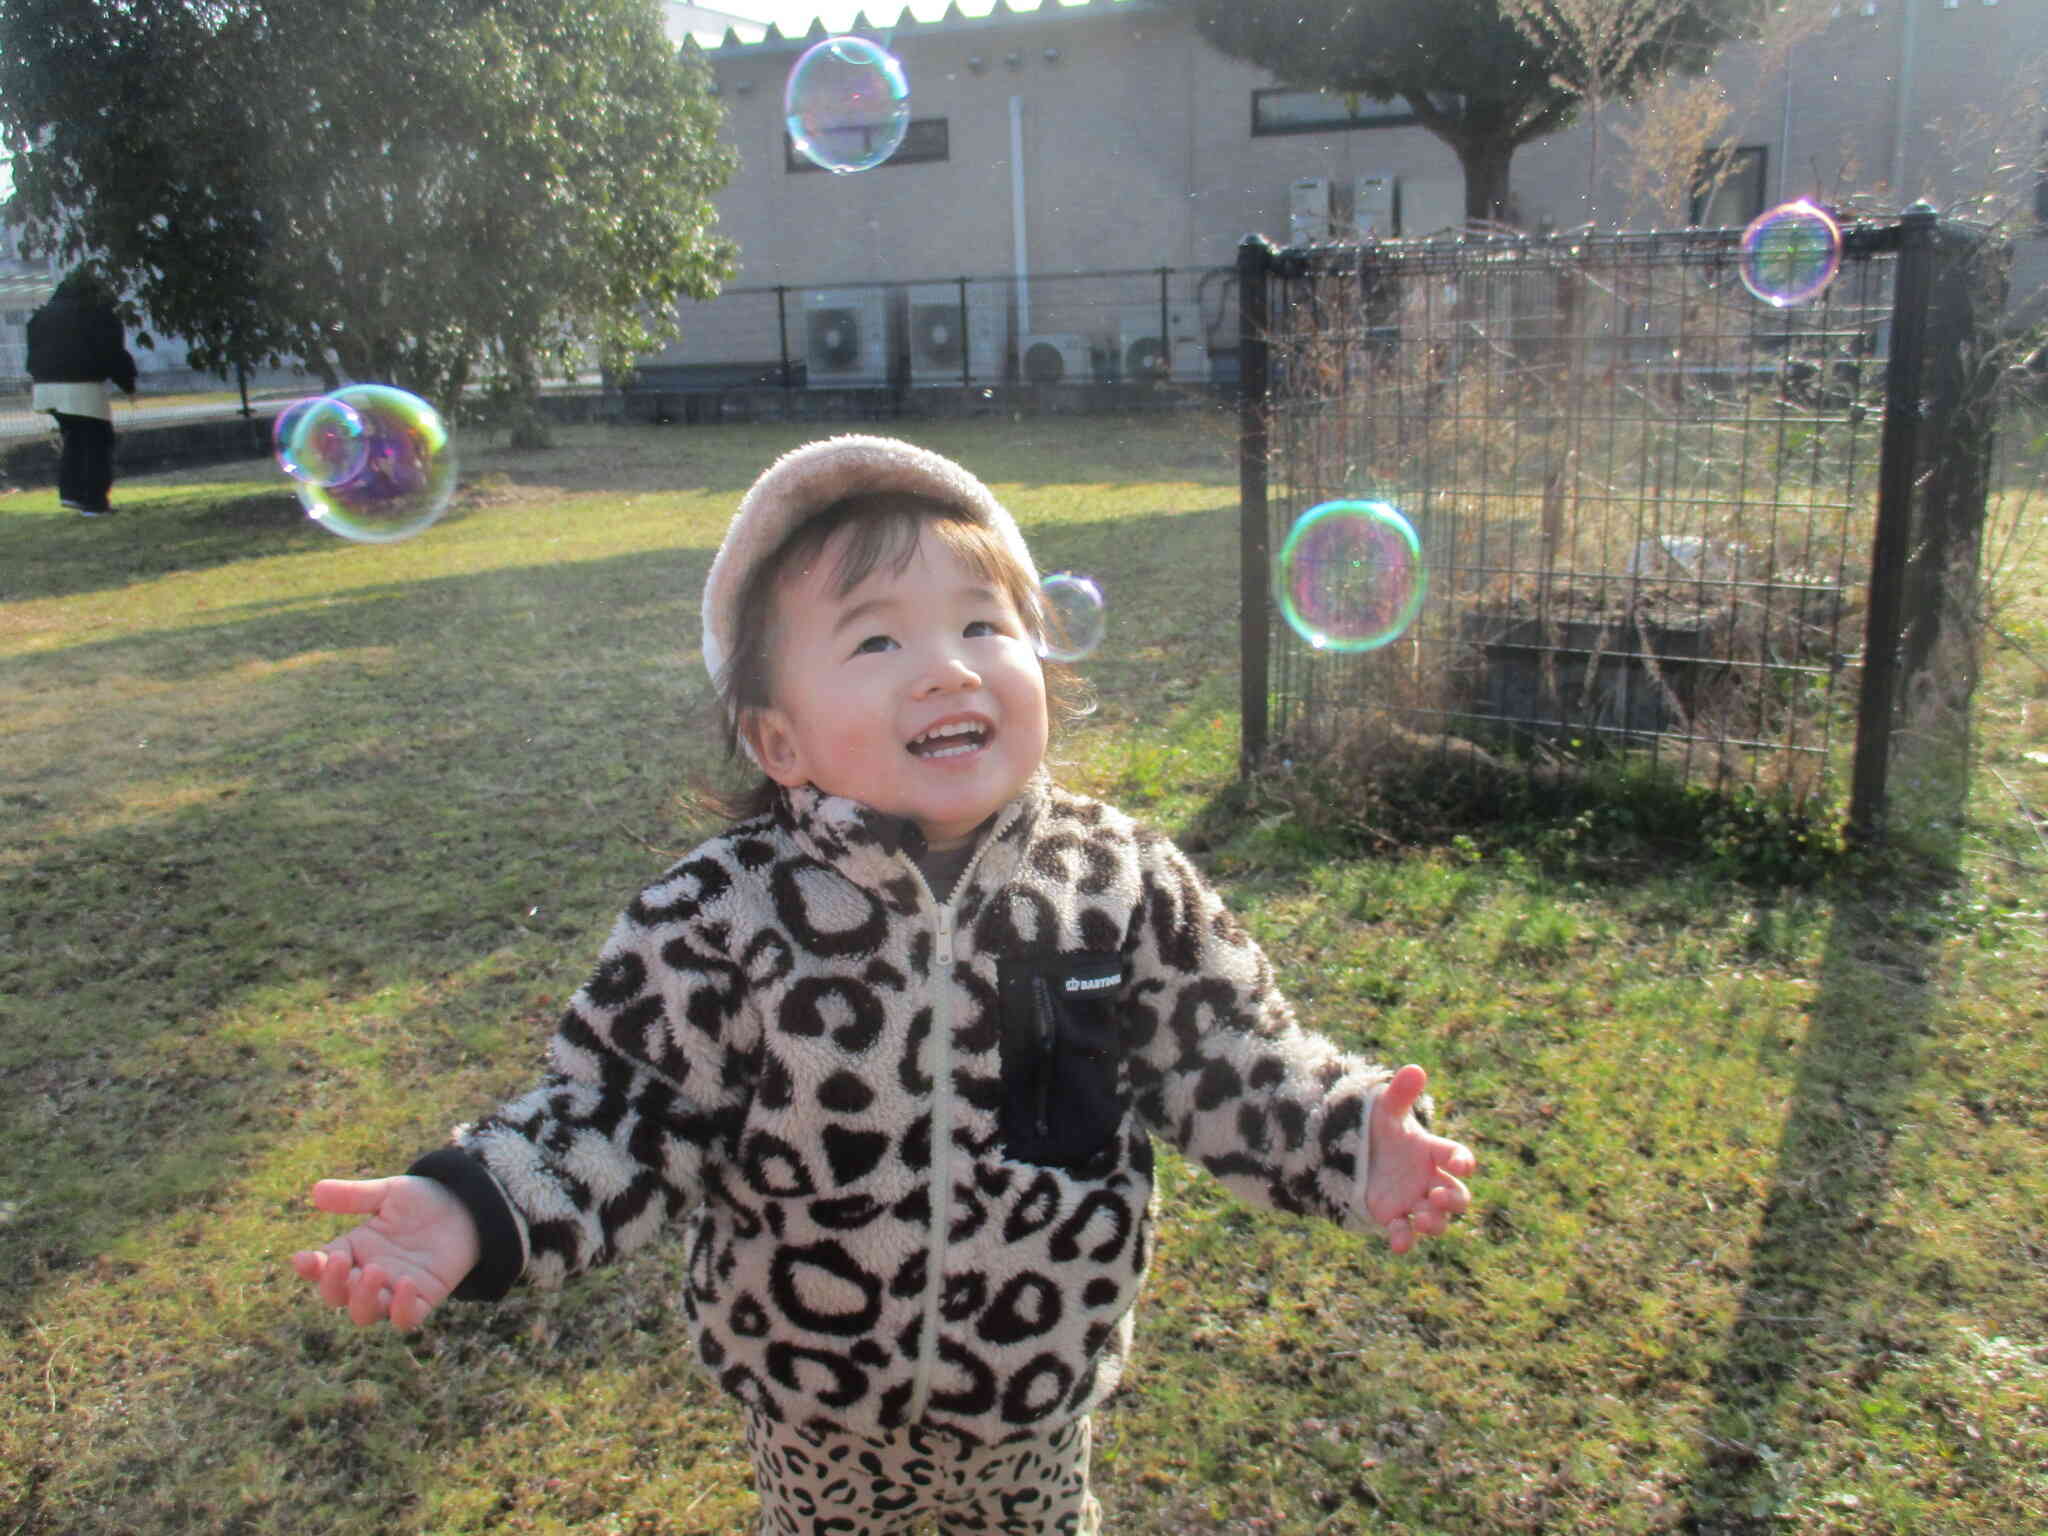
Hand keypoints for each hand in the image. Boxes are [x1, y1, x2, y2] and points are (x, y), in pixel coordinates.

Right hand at [289, 1176, 480, 1330]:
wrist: (466, 1207)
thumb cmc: (422, 1201)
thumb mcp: (389, 1193)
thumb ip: (355, 1195)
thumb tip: (316, 1191)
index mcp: (353, 1250)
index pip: (321, 1266)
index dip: (309, 1267)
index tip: (302, 1258)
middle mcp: (368, 1274)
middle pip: (337, 1296)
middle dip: (332, 1284)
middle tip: (340, 1261)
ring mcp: (394, 1290)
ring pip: (366, 1313)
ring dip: (362, 1299)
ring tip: (374, 1270)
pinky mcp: (423, 1299)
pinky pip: (406, 1318)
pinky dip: (402, 1309)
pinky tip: (407, 1283)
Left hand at [1364, 1065, 1474, 1253]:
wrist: (1353, 1153)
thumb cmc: (1378, 1130)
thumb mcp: (1385, 1110)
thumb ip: (1401, 1094)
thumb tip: (1414, 1069)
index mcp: (1433, 1151)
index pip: (1458, 1157)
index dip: (1462, 1161)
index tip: (1461, 1165)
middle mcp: (1430, 1179)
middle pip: (1457, 1195)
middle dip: (1454, 1200)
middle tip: (1440, 1196)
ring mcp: (1414, 1201)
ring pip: (1437, 1219)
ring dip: (1434, 1222)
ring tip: (1423, 1219)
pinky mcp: (1394, 1217)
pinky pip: (1405, 1233)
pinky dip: (1404, 1239)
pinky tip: (1399, 1244)